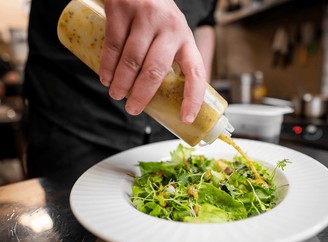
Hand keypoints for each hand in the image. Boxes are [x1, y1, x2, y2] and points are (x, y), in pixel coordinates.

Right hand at [99, 0, 205, 123]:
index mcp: (185, 38)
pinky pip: (113, 45)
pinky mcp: (122, 9)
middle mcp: (169, 27)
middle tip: (133, 109)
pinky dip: (108, 66)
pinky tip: (106, 78)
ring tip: (116, 95)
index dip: (193, 97)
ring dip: (122, 84)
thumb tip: (157, 93)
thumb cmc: (156, 13)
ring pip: (132, 60)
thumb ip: (168, 56)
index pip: (196, 71)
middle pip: (156, 70)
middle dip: (142, 95)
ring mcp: (146, 17)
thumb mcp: (171, 32)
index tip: (186, 118)